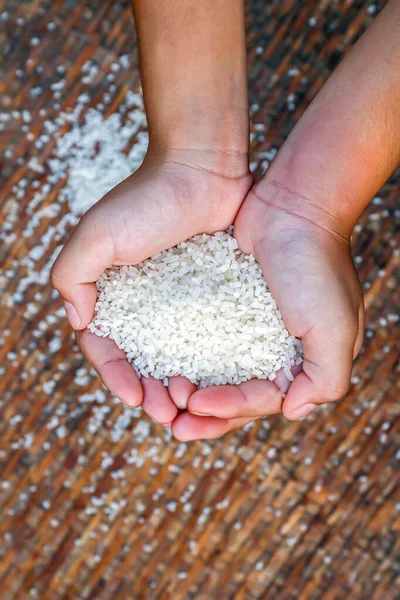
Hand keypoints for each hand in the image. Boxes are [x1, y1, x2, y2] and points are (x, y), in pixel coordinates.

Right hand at [51, 150, 252, 424]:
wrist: (204, 168)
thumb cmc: (150, 198)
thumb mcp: (98, 234)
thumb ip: (73, 276)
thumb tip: (79, 319)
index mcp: (109, 291)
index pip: (104, 346)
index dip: (115, 376)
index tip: (134, 398)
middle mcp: (140, 301)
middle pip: (138, 360)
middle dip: (148, 391)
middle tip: (166, 414)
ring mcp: (175, 300)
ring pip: (172, 356)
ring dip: (175, 385)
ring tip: (188, 406)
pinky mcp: (209, 295)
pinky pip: (204, 337)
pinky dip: (204, 363)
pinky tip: (214, 383)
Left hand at [176, 177, 363, 439]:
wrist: (292, 206)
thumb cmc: (316, 266)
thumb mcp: (335, 328)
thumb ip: (325, 378)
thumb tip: (292, 412)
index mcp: (299, 362)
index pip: (260, 400)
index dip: (228, 410)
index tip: (193, 406)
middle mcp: (273, 350)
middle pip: (234, 395)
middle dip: (204, 414)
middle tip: (170, 424)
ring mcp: (247, 329)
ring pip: (214, 371)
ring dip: (189, 389)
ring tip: (160, 396)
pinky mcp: (224, 306)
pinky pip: (201, 337)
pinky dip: (184, 354)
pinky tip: (161, 363)